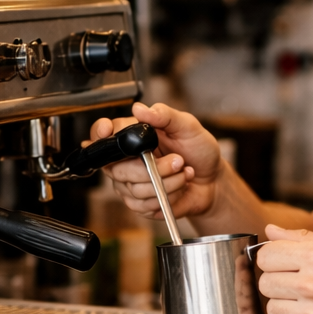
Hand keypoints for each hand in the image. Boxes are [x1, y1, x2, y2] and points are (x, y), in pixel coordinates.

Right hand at [88, 102, 223, 221]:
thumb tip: (140, 109)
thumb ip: (164, 115)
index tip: (108, 132)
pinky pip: (144, 205)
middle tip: (178, 160)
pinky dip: (168, 196)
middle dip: (153, 168)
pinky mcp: (140, 203)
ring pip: (134, 189)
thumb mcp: (188, 126)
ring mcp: (130, 183)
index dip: (99, 135)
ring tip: (183, 172)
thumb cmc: (199, 151)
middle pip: (117, 168)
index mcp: (132, 137)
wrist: (212, 180)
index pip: (102, 134)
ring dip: (167, 182)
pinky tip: (179, 187)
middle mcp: (126, 160)